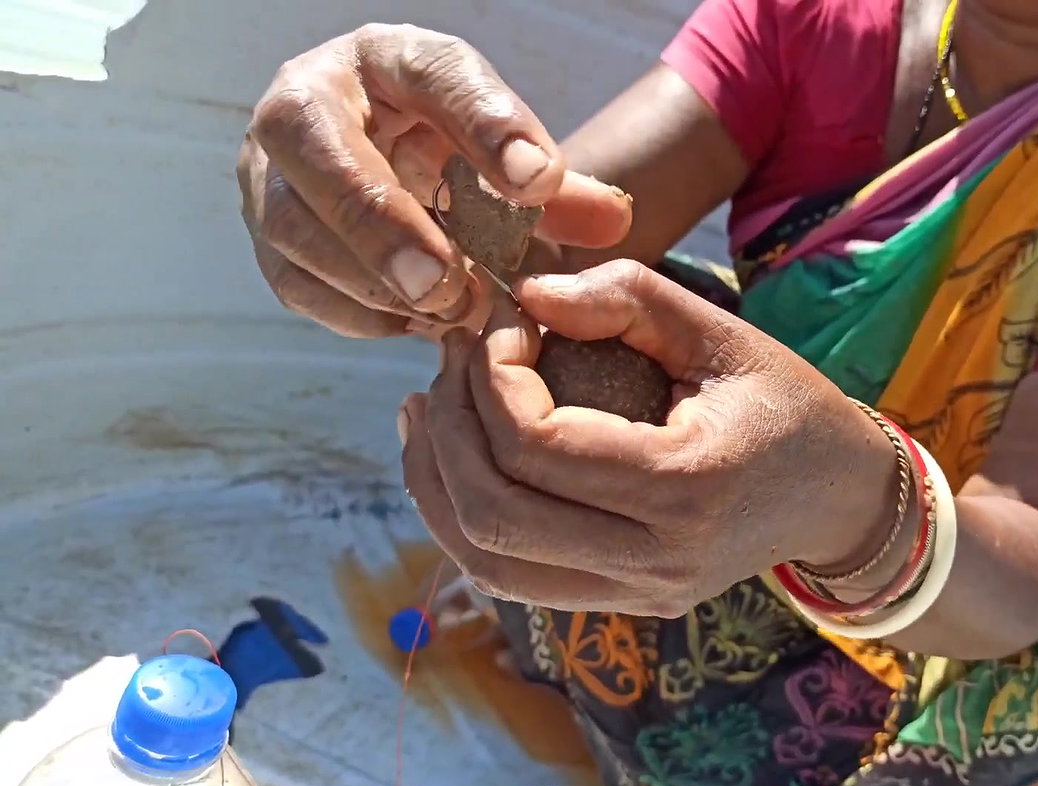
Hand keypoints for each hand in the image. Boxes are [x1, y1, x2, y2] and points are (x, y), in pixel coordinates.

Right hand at [237, 23, 632, 338]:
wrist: (384, 161)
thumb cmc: (453, 151)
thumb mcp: (506, 153)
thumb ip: (561, 187)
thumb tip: (614, 220)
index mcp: (385, 58)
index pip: (434, 73)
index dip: (488, 125)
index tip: (540, 180)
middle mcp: (308, 100)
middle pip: (314, 145)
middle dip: (381, 222)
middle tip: (447, 282)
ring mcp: (267, 170)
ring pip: (291, 226)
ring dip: (371, 279)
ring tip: (447, 306)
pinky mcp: (267, 236)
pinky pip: (296, 282)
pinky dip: (359, 311)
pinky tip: (416, 320)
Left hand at [398, 261, 901, 616]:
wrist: (838, 497)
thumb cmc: (783, 403)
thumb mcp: (721, 331)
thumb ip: (628, 297)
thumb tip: (527, 294)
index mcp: (688, 484)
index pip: (539, 446)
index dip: (492, 378)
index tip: (500, 323)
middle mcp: (658, 558)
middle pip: (495, 516)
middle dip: (450, 431)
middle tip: (448, 361)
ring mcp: (638, 593)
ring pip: (489, 563)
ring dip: (439, 485)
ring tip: (428, 411)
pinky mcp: (623, 603)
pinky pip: (515, 578)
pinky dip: (467, 520)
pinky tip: (457, 461)